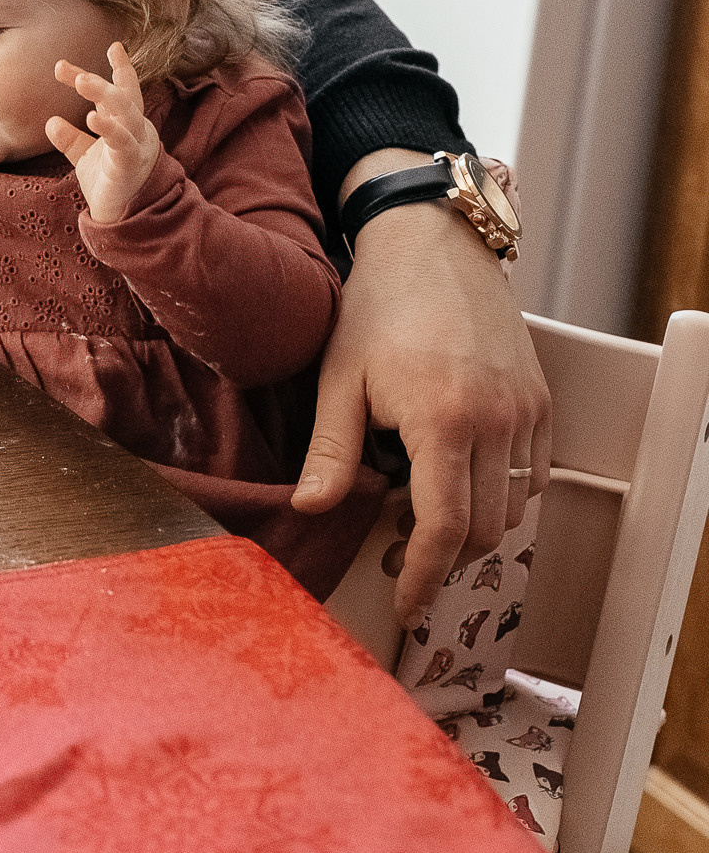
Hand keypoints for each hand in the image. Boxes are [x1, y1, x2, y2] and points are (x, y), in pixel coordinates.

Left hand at [46, 42, 161, 223]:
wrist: (121, 218)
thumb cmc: (109, 183)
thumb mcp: (85, 156)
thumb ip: (70, 138)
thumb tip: (50, 121)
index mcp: (127, 124)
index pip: (118, 92)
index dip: (112, 71)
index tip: (99, 51)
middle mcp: (136, 130)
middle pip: (121, 96)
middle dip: (97, 80)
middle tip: (66, 68)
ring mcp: (137, 146)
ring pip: (127, 112)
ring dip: (104, 94)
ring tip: (81, 80)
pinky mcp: (131, 164)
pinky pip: (123, 142)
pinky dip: (109, 127)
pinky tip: (92, 117)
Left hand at [291, 150, 549, 625]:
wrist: (434, 245)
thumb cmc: (377, 307)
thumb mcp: (338, 377)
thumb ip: (329, 450)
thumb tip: (310, 509)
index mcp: (443, 419)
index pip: (444, 527)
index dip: (425, 577)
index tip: (406, 607)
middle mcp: (498, 420)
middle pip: (483, 529)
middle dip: (442, 557)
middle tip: (396, 556)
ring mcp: (528, 411)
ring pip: (511, 508)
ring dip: (470, 526)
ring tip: (418, 514)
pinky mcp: (542, 402)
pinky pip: (531, 475)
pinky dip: (499, 494)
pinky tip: (455, 479)